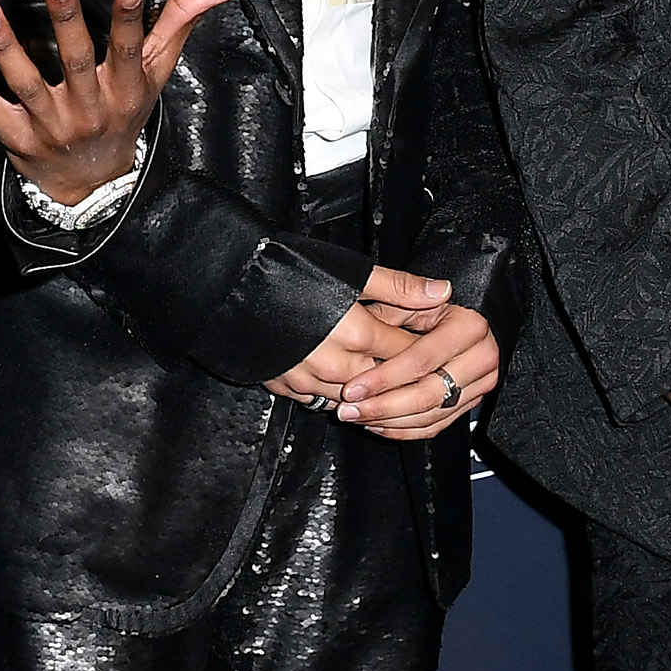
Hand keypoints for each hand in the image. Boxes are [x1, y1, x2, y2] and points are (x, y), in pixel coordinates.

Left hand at [0, 0, 243, 204]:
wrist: (92, 186)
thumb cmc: (124, 114)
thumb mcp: (157, 73)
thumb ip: (181, 21)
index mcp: (125, 90)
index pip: (131, 52)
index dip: (132, 21)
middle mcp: (88, 108)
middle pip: (77, 62)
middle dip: (67, 20)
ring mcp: (48, 125)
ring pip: (25, 84)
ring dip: (5, 46)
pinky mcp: (13, 137)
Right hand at [270, 266, 453, 404]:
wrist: (228, 282)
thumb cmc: (286, 269)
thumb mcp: (350, 271)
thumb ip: (399, 286)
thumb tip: (442, 291)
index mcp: (358, 334)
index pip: (410, 355)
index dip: (427, 351)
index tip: (436, 346)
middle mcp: (336, 365)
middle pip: (385, 383)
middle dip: (399, 374)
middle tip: (408, 359)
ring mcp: (308, 381)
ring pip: (355, 399)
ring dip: (369, 388)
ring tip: (374, 368)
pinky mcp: (286, 389)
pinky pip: (321, 401)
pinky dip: (335, 392)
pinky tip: (340, 377)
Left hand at [339, 301, 500, 440]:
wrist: (461, 321)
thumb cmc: (429, 306)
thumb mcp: (410, 296)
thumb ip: (410, 292)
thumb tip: (437, 289)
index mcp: (470, 328)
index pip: (422, 360)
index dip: (385, 377)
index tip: (353, 388)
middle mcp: (481, 358)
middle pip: (429, 394)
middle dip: (383, 406)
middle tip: (350, 410)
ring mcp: (479, 383)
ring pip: (432, 415)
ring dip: (389, 421)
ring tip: (356, 416)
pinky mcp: (470, 401)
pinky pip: (437, 425)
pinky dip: (404, 429)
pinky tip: (377, 423)